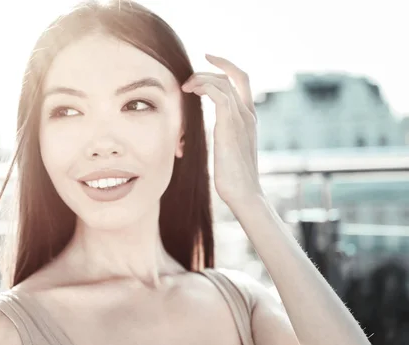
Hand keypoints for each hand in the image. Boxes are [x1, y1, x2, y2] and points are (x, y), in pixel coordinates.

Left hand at [181, 54, 262, 206]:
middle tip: (188, 78)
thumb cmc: (234, 179)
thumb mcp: (228, 151)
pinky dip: (204, 88)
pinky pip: (220, 95)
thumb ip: (223, 136)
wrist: (245, 194)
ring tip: (185, 87)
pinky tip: (190, 92)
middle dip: (211, 68)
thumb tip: (209, 134)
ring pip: (224, 83)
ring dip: (201, 79)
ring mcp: (242, 119)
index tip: (208, 59)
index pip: (242, 81)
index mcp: (249, 118)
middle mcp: (248, 115)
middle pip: (234, 76)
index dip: (226, 66)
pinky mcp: (230, 126)